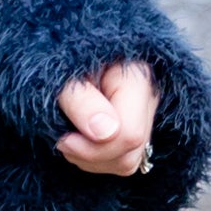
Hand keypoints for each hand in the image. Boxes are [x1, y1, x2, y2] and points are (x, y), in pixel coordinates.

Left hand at [56, 61, 157, 179]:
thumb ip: (81, 100)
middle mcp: (149, 100)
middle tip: (62, 138)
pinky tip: (77, 141)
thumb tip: (105, 133)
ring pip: (126, 163)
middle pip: (129, 154)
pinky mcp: (134, 130)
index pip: (130, 134)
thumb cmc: (64, 58)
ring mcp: (145, 117)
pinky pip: (120, 162)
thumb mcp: (64, 73)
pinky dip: (93, 160)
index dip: (94, 146)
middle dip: (90, 155)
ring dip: (89, 160)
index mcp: (138, 79)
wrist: (65, 46)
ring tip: (67, 137)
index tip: (64, 138)